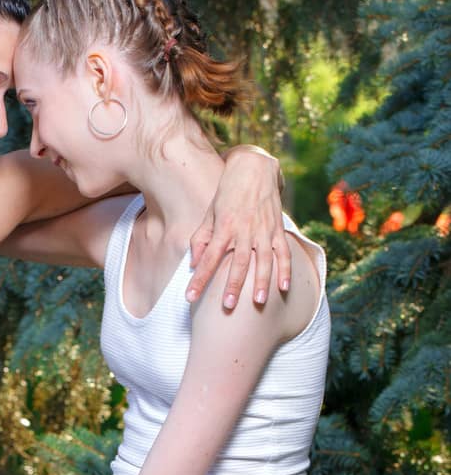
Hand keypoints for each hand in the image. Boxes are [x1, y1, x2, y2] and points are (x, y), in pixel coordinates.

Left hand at [187, 146, 290, 309]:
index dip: (199, 279)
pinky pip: (283, 252)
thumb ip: (201, 239)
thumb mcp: (209, 214)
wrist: (253, 169)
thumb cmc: (227, 194)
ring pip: (263, 259)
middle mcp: (244, 230)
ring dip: (261, 281)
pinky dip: (285, 269)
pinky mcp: (277, 229)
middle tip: (227, 306)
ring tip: (258, 302)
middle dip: (232, 285)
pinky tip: (283, 288)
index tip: (190, 297)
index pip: (208, 259)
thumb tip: (193, 264)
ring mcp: (263, 230)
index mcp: (224, 227)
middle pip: (238, 262)